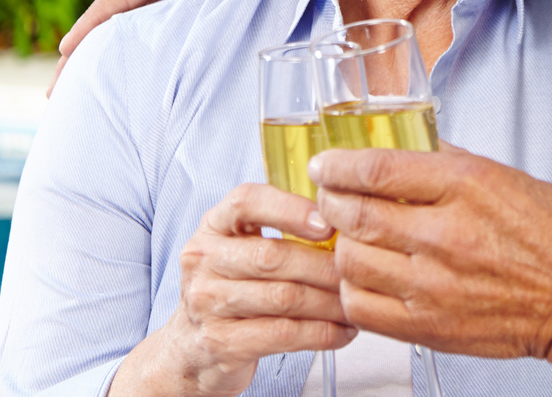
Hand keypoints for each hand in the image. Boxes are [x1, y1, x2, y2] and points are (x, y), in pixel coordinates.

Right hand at [50, 0, 272, 93]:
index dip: (92, 22)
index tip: (67, 49)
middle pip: (109, 16)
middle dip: (81, 51)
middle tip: (56, 89)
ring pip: (120, 28)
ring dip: (97, 58)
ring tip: (71, 94)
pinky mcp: (170, 7)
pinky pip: (140, 32)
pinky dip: (121, 54)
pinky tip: (111, 80)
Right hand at [109, 184, 352, 396]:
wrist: (190, 349)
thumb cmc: (232, 288)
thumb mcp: (241, 248)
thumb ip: (280, 229)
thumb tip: (345, 218)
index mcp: (213, 226)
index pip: (247, 202)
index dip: (290, 208)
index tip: (330, 222)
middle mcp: (203, 260)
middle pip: (273, 255)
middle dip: (325, 264)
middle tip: (361, 270)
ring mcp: (207, 303)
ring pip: (283, 298)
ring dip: (330, 302)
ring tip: (358, 302)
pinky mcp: (221, 343)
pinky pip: (282, 335)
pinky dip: (320, 333)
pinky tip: (343, 331)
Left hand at [310, 147, 551, 396]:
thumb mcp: (511, 176)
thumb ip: (455, 161)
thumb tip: (409, 142)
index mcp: (469, 186)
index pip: (379, 168)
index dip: (339, 165)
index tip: (325, 164)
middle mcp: (448, 234)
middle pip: (356, 214)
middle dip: (330, 202)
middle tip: (328, 198)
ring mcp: (437, 285)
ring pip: (353, 262)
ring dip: (340, 246)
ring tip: (346, 238)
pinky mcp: (432, 326)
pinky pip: (364, 308)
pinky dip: (352, 291)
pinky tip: (363, 280)